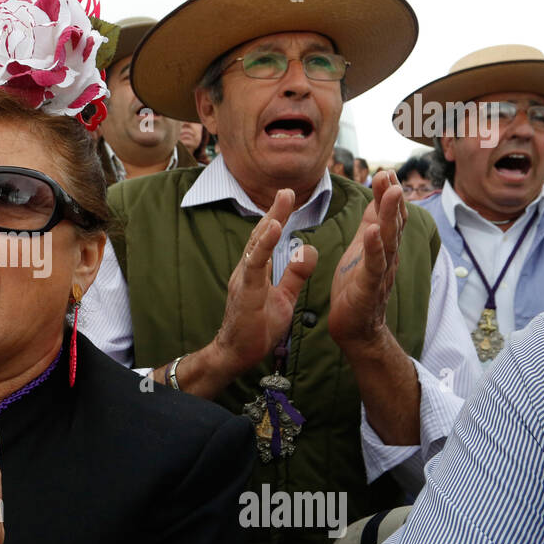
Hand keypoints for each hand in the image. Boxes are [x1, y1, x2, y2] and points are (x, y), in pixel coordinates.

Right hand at [207, 188, 318, 373]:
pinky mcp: (245, 291)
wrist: (236, 354)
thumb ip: (294, 274)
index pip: (267, 239)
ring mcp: (243, 279)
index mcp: (255, 271)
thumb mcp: (284, 297)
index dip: (278, 217)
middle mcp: (246, 270)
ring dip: (270, 222)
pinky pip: (255, 264)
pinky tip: (274, 229)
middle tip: (288, 190)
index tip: (289, 197)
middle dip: (274, 212)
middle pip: (260, 235)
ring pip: (256, 245)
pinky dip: (264, 245)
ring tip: (283, 201)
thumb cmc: (257, 327)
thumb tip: (307, 248)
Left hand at [329, 169, 405, 347]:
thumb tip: (377, 198)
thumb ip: (370, 225)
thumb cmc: (356, 288)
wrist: (355, 328)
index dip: (388, 195)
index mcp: (381, 247)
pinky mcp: (369, 288)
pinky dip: (374, 247)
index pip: (388, 216)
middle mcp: (387, 257)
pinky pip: (373, 266)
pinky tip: (372, 231)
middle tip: (389, 173)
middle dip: (391, 198)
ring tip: (390, 192)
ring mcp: (380, 272)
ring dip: (389, 215)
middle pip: (392, 223)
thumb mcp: (361, 250)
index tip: (386, 172)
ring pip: (388, 240)